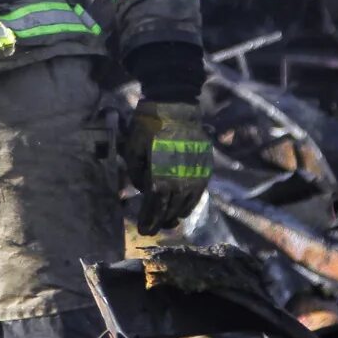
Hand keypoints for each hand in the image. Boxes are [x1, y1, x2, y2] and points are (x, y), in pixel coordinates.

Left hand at [123, 101, 212, 233]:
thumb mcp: (133, 148)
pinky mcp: (205, 170)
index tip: (143, 230)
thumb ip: (136, 173)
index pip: (154, 208)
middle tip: (152, 230)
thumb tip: (144, 189)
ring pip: (185, 206)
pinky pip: (198, 196)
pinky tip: (182, 209)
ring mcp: (195, 178)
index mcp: (160, 178)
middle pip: (170, 211)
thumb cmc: (149, 126)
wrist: (177, 106)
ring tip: (166, 222)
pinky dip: (189, 205)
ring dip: (174, 216)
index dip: (148, 221)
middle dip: (160, 222)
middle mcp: (180, 183)